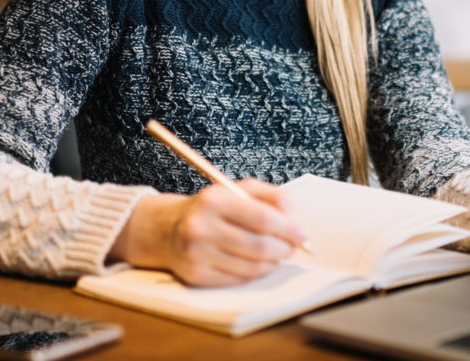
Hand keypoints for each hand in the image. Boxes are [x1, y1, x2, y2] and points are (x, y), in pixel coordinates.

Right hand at [108, 178, 307, 285]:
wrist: (168, 229)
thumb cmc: (212, 208)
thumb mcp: (239, 190)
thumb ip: (272, 196)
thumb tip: (294, 219)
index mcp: (214, 200)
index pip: (263, 218)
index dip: (288, 228)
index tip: (301, 234)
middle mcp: (201, 227)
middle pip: (260, 245)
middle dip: (284, 248)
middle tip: (292, 247)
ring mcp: (196, 254)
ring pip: (252, 266)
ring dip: (272, 262)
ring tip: (275, 254)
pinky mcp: (195, 275)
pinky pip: (239, 279)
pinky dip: (255, 272)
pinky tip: (256, 262)